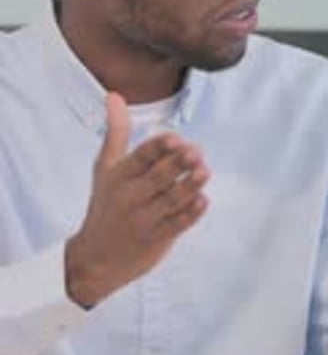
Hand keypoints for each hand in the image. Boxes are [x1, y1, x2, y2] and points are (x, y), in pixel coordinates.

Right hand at [66, 92, 209, 306]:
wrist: (95, 259)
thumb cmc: (105, 206)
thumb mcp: (104, 168)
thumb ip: (116, 132)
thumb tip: (115, 96)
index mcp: (119, 176)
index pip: (140, 158)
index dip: (159, 148)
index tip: (176, 138)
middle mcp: (130, 197)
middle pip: (158, 177)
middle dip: (178, 164)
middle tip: (197, 152)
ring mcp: (144, 219)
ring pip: (170, 200)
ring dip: (189, 186)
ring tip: (205, 172)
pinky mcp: (157, 239)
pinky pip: (176, 225)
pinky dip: (190, 214)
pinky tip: (203, 201)